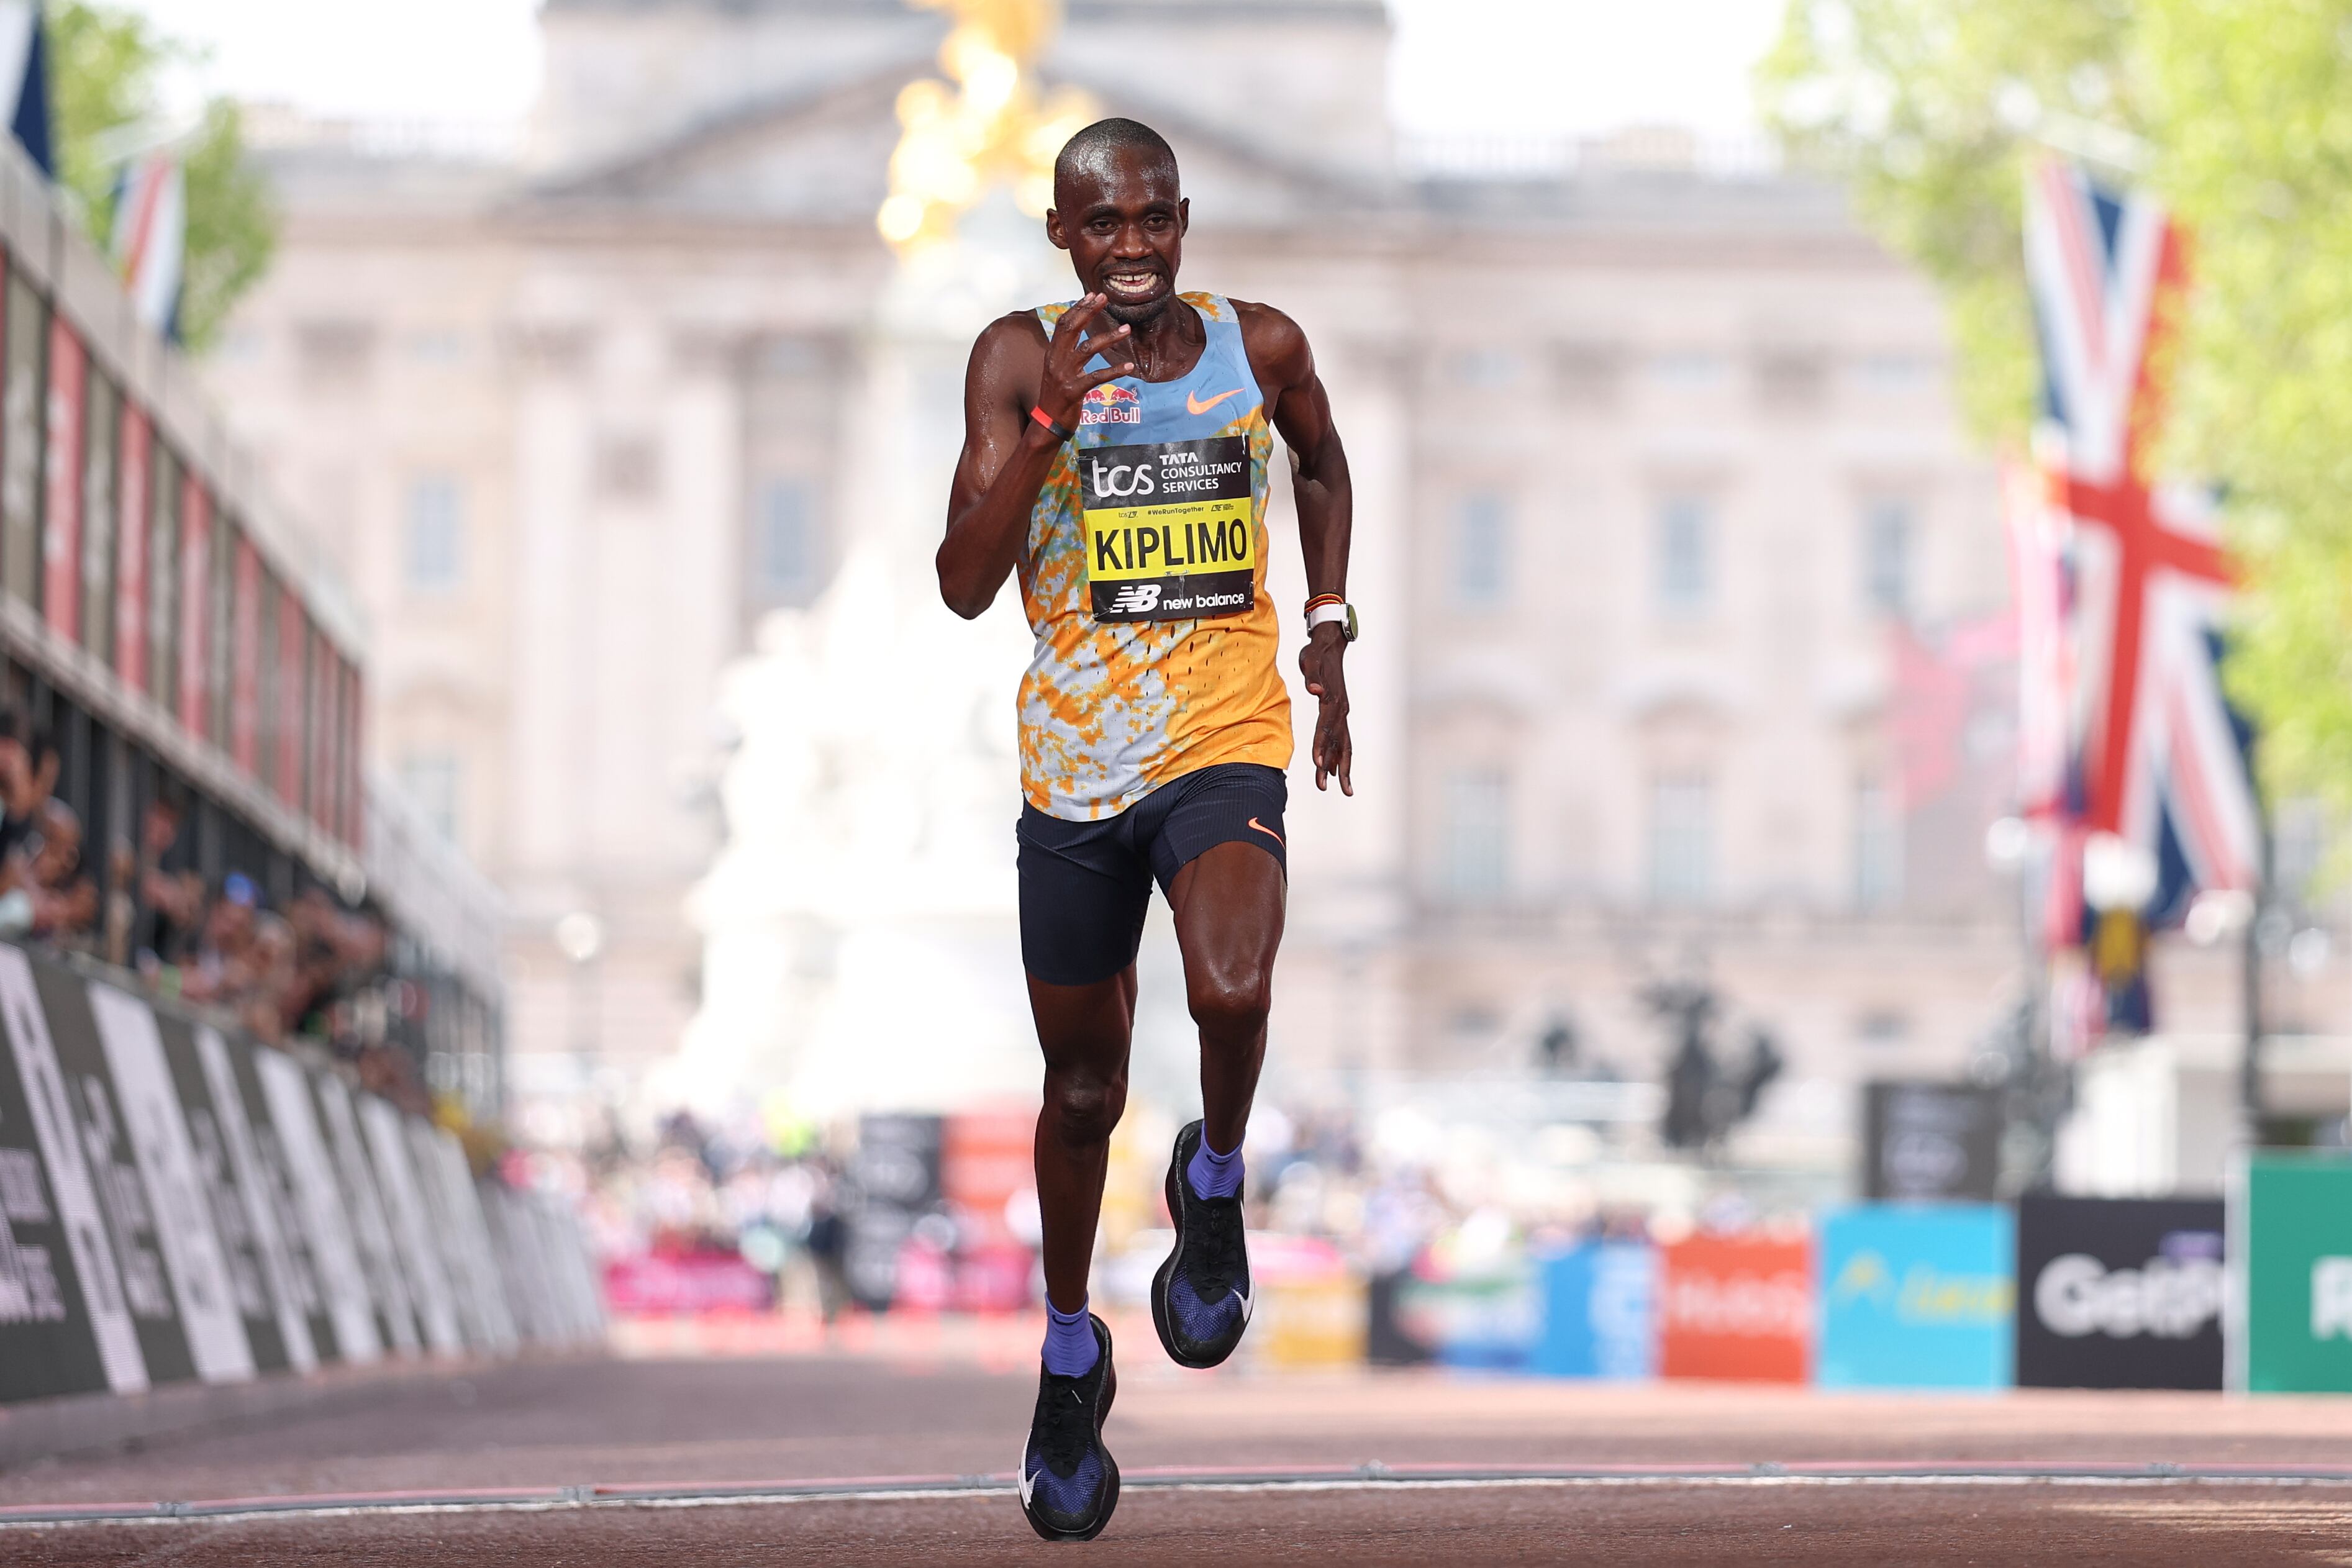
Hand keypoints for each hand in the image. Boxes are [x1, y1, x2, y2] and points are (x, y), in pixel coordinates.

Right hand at [1036, 295, 1135, 430]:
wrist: (1048, 424)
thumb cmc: (1056, 396)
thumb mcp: (1056, 370)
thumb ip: (1065, 353)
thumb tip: (1077, 335)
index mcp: (1052, 354)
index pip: (1063, 324)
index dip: (1078, 308)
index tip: (1093, 296)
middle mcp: (1056, 361)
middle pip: (1072, 329)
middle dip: (1089, 311)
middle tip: (1105, 299)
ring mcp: (1064, 376)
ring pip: (1088, 349)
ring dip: (1109, 338)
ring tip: (1126, 329)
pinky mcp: (1074, 391)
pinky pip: (1097, 377)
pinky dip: (1114, 371)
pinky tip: (1129, 366)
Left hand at [1299, 625, 1352, 795]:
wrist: (1330, 646)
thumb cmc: (1316, 654)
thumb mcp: (1310, 660)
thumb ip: (1312, 676)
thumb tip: (1315, 690)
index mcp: (1332, 700)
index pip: (1326, 728)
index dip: (1322, 747)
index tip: (1318, 765)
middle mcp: (1341, 710)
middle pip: (1339, 743)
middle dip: (1334, 767)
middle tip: (1325, 787)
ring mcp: (1342, 714)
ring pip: (1344, 746)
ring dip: (1342, 769)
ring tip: (1343, 790)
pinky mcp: (1340, 714)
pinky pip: (1342, 740)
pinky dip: (1340, 757)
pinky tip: (1337, 772)